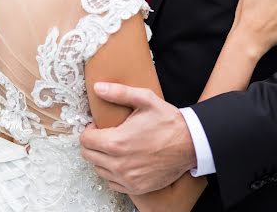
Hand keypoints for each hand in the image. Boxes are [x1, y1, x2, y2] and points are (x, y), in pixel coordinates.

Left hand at [80, 83, 195, 194]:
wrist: (191, 144)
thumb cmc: (168, 121)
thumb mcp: (145, 99)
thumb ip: (119, 93)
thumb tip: (98, 88)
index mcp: (117, 142)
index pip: (85, 140)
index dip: (89, 130)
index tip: (98, 126)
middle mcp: (119, 164)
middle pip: (88, 156)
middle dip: (92, 143)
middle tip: (104, 134)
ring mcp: (127, 178)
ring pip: (99, 170)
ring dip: (101, 158)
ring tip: (115, 146)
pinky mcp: (136, 188)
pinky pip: (112, 182)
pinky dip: (113, 172)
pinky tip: (123, 160)